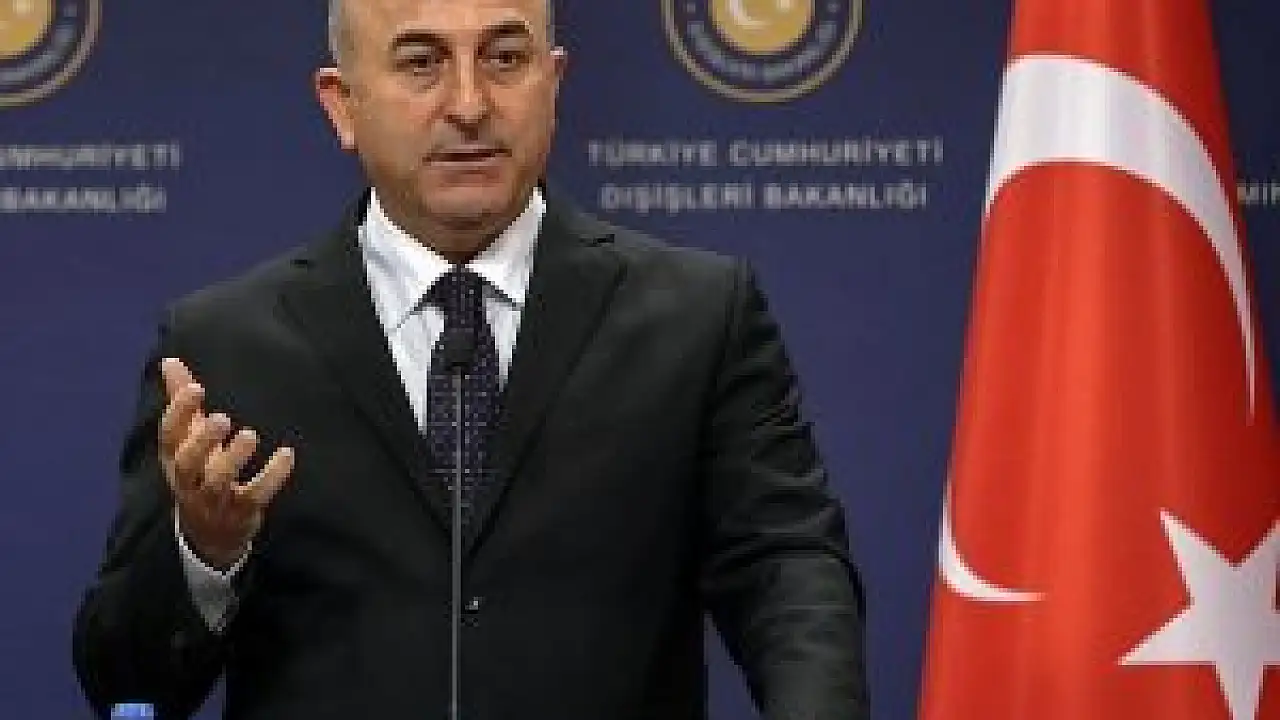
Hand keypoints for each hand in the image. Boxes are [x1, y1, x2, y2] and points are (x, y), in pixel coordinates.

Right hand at [159, 357, 294, 570]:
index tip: (195, 386)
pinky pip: (255, 496)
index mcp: (174, 459)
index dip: (179, 412)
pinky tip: (287, 454)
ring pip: (218, 482)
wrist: (208, 536)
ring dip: (234, 459)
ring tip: (250, 435)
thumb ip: (183, 402)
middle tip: (221, 418)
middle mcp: (190, 480)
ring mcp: (214, 499)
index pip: (169, 435)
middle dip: (203, 441)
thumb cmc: (199, 473)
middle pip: (188, 462)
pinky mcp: (241, 512)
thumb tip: (170, 361)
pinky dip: (272, 477)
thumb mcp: (188, 440)